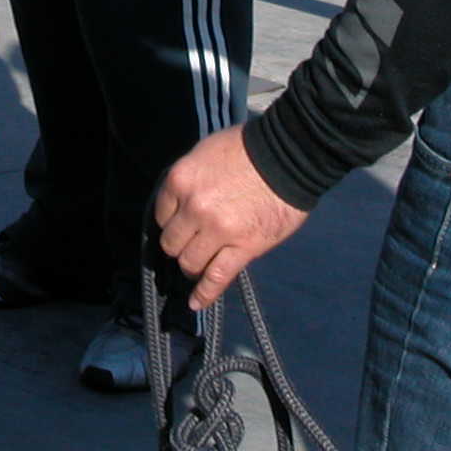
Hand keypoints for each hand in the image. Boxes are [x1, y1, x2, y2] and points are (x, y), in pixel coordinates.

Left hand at [155, 125, 310, 311]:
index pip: (161, 215)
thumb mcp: (205, 153)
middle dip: (180, 244)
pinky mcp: (243, 248)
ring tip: (200, 264)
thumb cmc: (248, 148)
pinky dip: (205, 293)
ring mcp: (217, 230)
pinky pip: (216, 278)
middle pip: (171, 243)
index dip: (172, 221)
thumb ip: (189, 180)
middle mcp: (193, 207)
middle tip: (192, 243)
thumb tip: (181, 200)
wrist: (288, 156)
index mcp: (181, 180)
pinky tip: (197, 302)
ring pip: (189, 262)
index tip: (180, 225)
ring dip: (193, 265)